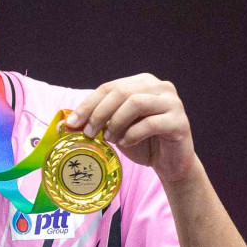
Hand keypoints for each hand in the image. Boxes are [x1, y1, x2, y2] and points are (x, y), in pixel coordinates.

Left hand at [65, 74, 197, 184]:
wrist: (169, 163)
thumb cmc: (140, 142)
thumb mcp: (114, 127)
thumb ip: (97, 119)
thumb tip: (66, 123)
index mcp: (142, 82)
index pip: (109, 88)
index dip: (88, 104)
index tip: (72, 123)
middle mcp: (160, 87)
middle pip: (121, 92)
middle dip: (99, 113)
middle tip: (88, 132)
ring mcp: (172, 102)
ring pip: (136, 103)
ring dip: (116, 122)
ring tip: (110, 138)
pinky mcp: (180, 122)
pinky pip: (151, 123)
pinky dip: (132, 134)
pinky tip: (126, 143)